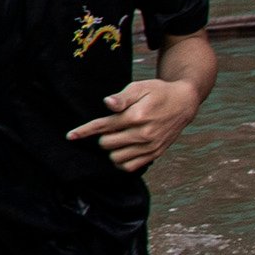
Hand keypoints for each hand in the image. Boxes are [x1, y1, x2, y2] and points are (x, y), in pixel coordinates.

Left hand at [69, 76, 202, 171]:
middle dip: (103, 136)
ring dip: (112, 149)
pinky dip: (121, 161)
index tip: (70, 136)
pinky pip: (129, 166)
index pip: (104, 126)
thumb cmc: (158, 92)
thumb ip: (122, 97)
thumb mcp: (140, 87)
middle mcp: (144, 134)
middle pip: (106, 144)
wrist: (184, 103)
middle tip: (112, 127)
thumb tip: (107, 103)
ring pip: (116, 158)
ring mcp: (150, 146)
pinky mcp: (155, 154)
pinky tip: (123, 149)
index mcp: (137, 116)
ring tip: (118, 137)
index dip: (84, 131)